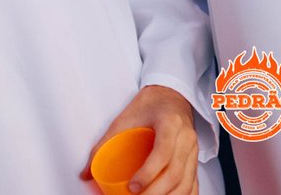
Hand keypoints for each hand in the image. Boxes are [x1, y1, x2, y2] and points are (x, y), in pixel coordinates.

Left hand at [80, 85, 199, 194]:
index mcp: (170, 122)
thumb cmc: (150, 105)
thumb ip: (104, 145)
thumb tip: (86, 173)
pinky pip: (193, 184)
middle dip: (155, 193)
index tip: (133, 187)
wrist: (171, 95)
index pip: (163, 152)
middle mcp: (186, 137)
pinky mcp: (194, 160)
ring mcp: (193, 150)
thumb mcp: (124, 119)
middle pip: (175, 172)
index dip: (148, 173)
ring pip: (186, 182)